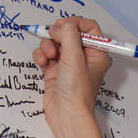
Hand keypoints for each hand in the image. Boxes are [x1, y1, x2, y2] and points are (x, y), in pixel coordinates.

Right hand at [32, 16, 111, 135]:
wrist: (66, 114)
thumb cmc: (77, 91)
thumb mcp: (74, 56)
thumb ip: (68, 34)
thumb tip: (59, 26)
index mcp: (96, 53)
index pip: (88, 27)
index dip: (74, 23)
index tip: (63, 26)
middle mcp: (83, 57)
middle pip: (68, 33)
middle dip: (57, 35)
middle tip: (53, 40)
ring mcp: (68, 64)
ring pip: (54, 43)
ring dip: (47, 45)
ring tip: (48, 55)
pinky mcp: (55, 71)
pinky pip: (45, 54)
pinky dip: (41, 55)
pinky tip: (42, 61)